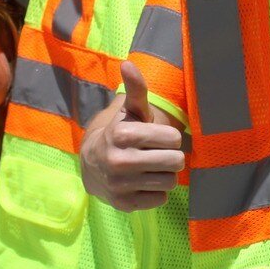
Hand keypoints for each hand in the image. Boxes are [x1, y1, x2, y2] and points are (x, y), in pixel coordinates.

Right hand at [79, 60, 185, 212]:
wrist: (93, 165)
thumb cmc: (122, 133)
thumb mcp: (130, 111)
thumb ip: (135, 89)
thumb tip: (128, 63)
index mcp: (121, 134)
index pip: (174, 139)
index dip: (170, 138)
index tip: (158, 138)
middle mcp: (119, 160)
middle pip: (176, 162)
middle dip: (171, 157)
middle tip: (158, 154)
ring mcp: (120, 185)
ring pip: (170, 182)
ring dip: (165, 175)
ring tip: (151, 168)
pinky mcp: (124, 205)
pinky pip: (160, 200)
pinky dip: (156, 192)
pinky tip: (142, 183)